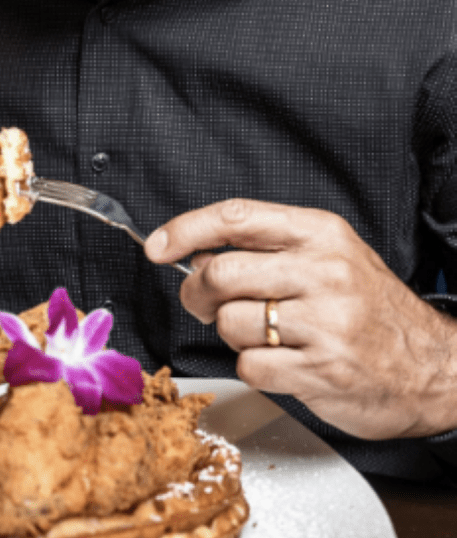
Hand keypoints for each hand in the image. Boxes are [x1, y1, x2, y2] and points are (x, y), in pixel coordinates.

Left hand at [145, 198, 456, 439]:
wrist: (434, 367)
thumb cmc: (371, 310)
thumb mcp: (331, 258)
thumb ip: (267, 249)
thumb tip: (195, 254)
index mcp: (321, 234)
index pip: (236, 217)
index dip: (185, 229)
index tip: (158, 246)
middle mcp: (323, 272)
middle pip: (219, 273)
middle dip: (197, 293)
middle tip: (205, 304)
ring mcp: (324, 322)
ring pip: (229, 323)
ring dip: (234, 334)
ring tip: (269, 335)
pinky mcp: (320, 369)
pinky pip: (249, 366)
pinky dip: (255, 368)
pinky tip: (285, 362)